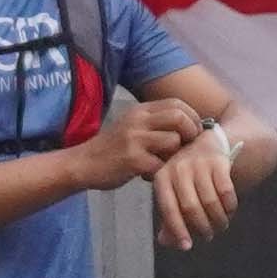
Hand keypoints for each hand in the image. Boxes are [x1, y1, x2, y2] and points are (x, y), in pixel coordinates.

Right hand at [88, 92, 203, 192]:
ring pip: (173, 141)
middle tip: (188, 146)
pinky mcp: (133, 160)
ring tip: (163, 161)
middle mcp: (138, 120)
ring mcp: (135, 140)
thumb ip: (155, 123)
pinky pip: (161, 164)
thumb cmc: (111, 148)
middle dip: (191, 132)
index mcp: (140, 110)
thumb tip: (188, 126)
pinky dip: (159, 171)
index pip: (176, 103)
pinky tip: (147, 173)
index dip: (192, 117)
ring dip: (174, 155)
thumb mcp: (131, 126)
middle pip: (179, 117)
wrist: (83, 163)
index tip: (193, 131)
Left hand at [146, 116, 248, 252]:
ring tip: (220, 225)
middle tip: (208, 235)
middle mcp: (177, 168)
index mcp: (161, 178)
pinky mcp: (218, 161)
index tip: (187, 246)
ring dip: (218, 220)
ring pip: (210, 202)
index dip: (177, 230)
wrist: (208, 145)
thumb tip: (165, 241)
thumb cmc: (187, 177)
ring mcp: (198, 162)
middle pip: (191, 208)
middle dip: (202, 227)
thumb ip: (169, 218)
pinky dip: (229, 207)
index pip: (168, 209)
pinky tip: (229, 211)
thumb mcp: (174, 193)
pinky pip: (226, 192)